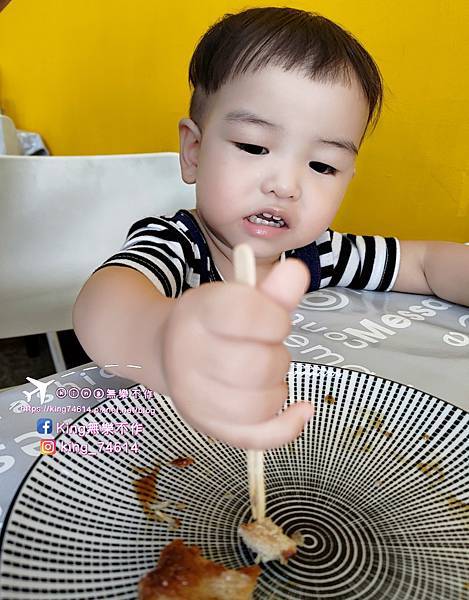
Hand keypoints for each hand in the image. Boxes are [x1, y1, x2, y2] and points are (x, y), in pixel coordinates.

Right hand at [160, 258, 313, 448]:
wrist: (170, 349)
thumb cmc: (215, 322)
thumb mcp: (239, 297)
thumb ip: (272, 289)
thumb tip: (298, 272)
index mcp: (197, 312)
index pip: (244, 315)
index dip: (274, 318)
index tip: (275, 319)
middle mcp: (188, 356)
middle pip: (256, 366)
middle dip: (277, 356)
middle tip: (268, 348)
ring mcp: (194, 396)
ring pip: (258, 405)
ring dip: (278, 388)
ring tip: (268, 374)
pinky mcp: (208, 426)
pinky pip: (255, 438)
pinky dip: (287, 427)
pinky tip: (302, 410)